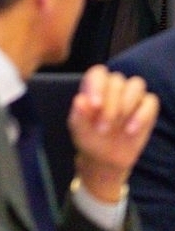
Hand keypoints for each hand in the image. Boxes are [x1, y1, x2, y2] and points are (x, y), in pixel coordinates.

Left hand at [67, 65, 158, 201]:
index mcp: (94, 85)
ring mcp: (132, 95)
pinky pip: (150, 101)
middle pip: (117, 82)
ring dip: (127, 104)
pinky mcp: (147, 107)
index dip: (97, 86)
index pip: (98, 73)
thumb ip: (78, 113)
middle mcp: (114, 86)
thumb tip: (80, 99)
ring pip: (136, 85)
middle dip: (110, 105)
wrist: (104, 157)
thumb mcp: (78, 128)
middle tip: (102, 128)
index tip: (95, 105)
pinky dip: (142, 115)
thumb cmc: (88, 137)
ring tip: (118, 126)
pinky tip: (130, 130)